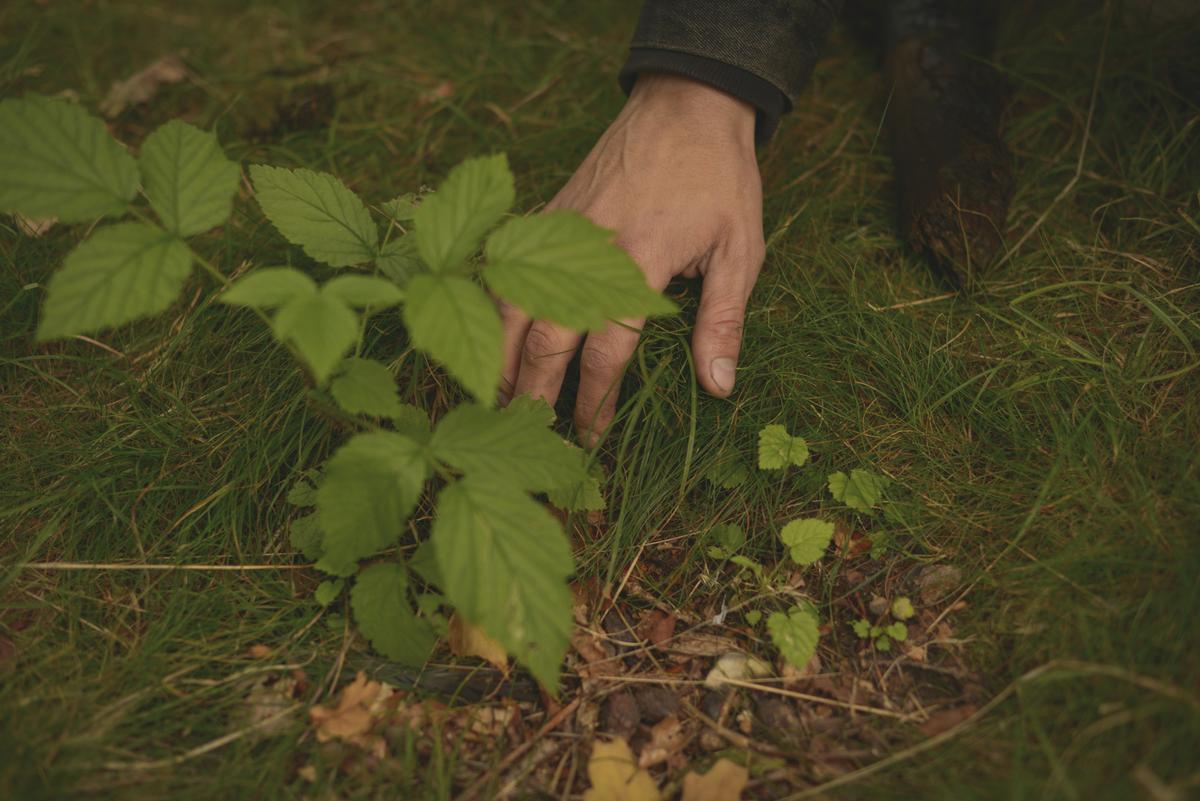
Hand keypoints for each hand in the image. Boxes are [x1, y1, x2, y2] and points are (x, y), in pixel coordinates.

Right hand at [499, 73, 764, 443]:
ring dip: (499, 355)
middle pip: (544, 336)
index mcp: (640, 262)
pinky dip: (492, 309)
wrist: (684, 104)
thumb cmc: (719, 180)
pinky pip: (504, 268)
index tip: (589, 438)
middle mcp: (588, 250)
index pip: (605, 351)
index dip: (594, 401)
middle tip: (529, 432)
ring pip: (508, 303)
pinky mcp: (546, 214)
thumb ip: (723, 321)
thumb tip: (718, 387)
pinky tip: (493, 338)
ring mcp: (559, 230)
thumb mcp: (740, 250)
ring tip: (499, 397)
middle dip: (533, 391)